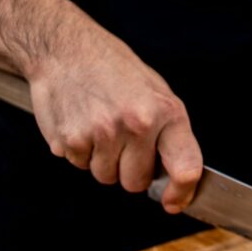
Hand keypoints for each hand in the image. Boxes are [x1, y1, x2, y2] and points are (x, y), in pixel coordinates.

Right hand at [25, 23, 202, 213]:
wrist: (66, 48)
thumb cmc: (114, 70)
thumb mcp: (156, 92)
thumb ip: (170, 133)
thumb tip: (179, 176)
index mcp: (166, 112)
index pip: (185, 168)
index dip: (181, 193)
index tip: (172, 202)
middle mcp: (137, 124)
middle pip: (135, 182)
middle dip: (129, 170)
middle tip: (122, 142)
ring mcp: (102, 133)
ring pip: (106, 177)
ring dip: (102, 161)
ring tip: (100, 127)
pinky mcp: (71, 139)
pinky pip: (79, 166)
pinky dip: (79, 152)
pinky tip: (81, 123)